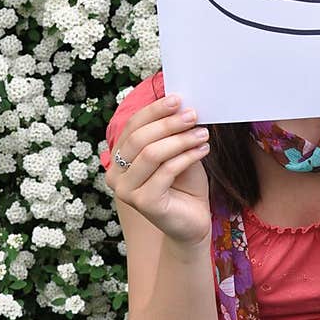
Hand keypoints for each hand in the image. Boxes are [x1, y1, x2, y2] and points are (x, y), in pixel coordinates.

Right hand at [104, 94, 211, 246]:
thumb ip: (172, 133)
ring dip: (180, 139)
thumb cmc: (184, 185)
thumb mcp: (177, 152)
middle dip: (168, 123)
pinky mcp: (143, 203)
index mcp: (119, 158)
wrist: (192, 221)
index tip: (178, 99)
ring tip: (203, 132)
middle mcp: (115, 175)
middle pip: (139, 138)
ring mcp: (126, 191)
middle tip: (193, 115)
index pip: (132, 126)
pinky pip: (166, 171)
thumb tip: (180, 104)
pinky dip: (187, 157)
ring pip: (151, 154)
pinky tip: (203, 149)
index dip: (154, 111)